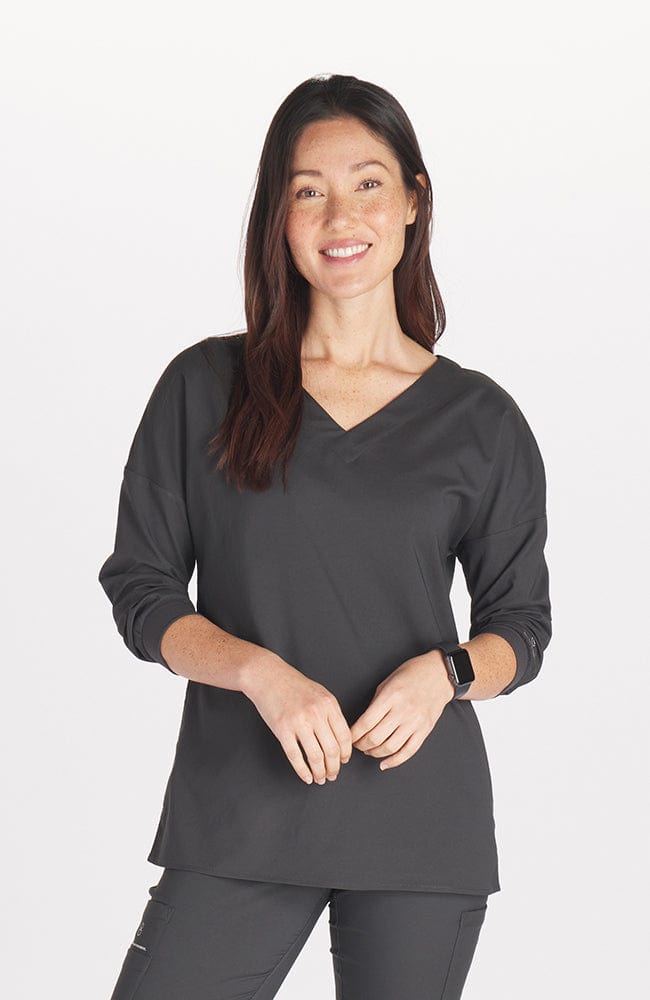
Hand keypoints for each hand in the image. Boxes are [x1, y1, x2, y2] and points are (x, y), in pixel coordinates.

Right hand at [244, 655, 352, 785]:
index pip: (344, 736)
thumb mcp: (320, 693)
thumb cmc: (292, 684)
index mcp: (329, 705)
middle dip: (334, 768)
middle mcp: (316, 714)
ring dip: (320, 772)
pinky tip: (306, 776)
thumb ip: (331, 713)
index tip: (344, 761)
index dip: (346, 754)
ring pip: (316, 757)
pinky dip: (303, 771)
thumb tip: (340, 738)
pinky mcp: (282, 730)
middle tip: (332, 775)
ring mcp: (299, 722)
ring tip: (320, 778)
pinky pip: (295, 757)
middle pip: (332, 750)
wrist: (267, 676)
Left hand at [349, 652, 454, 770]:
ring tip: (369, 751)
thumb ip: (376, 703)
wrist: (439, 675)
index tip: (348, 737)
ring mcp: (415, 722)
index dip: (353, 734)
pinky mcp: (425, 731)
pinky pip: (408, 752)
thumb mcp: (387, 682)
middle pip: (375, 737)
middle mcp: (403, 711)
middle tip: (356, 745)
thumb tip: (363, 724)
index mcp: (390, 696)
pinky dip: (394, 761)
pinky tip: (384, 763)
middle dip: (361, 745)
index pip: (366, 722)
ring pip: (390, 747)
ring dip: (374, 753)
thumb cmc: (412, 674)